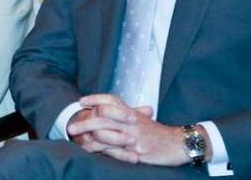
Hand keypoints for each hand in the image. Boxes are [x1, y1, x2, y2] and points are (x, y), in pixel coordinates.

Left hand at [73, 94, 193, 166]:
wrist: (180, 144)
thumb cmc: (159, 133)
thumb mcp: (143, 121)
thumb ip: (127, 115)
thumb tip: (110, 110)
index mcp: (132, 112)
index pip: (111, 100)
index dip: (95, 99)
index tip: (81, 101)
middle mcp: (131, 121)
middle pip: (104, 116)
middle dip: (85, 121)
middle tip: (71, 127)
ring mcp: (134, 135)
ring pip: (107, 132)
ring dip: (90, 136)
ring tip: (78, 141)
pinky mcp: (137, 150)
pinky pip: (116, 149)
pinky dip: (102, 150)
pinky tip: (92, 151)